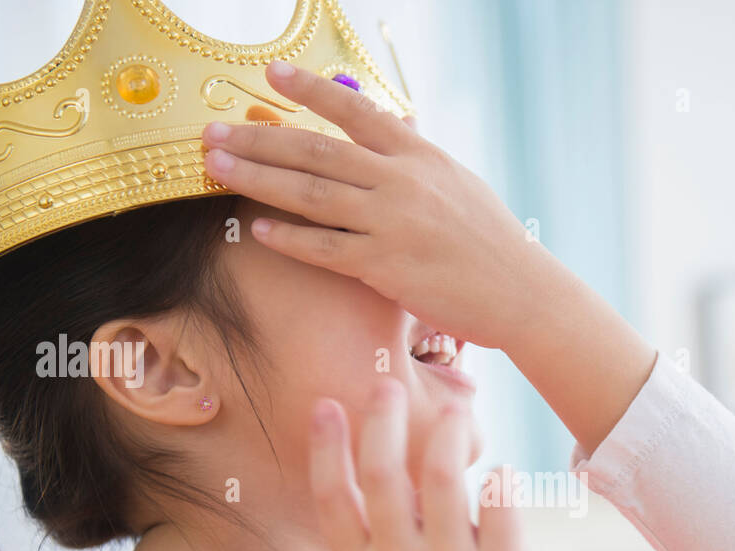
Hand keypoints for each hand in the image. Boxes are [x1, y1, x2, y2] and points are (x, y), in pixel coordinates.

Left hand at [202, 62, 556, 350]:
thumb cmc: (491, 243)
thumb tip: (399, 125)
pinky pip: (326, 249)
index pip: (356, 111)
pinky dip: (290, 238)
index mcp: (420, 156)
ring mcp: (393, 223)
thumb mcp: (459, 185)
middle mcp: (402, 181)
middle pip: (317, 151)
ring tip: (217, 169)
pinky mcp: (386, 267)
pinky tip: (258, 229)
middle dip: (259, 138)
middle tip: (213, 134)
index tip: (272, 73)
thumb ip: (420, 157)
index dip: (311, 90)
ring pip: (312, 194)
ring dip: (258, 179)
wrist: (521, 293)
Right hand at [308, 379, 542, 550]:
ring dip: (444, 432)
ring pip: (439, 474)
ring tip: (455, 411)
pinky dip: (498, 481)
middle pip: (381, 472)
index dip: (326, 446)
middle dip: (380, 420)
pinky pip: (499, 505)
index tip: (327, 405)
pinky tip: (500, 473)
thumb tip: (365, 490)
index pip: (332, 496)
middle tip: (386, 384)